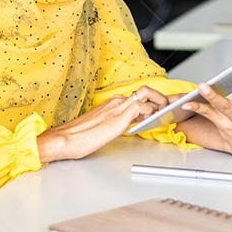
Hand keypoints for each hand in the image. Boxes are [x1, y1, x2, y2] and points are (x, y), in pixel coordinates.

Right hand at [37, 86, 166, 162]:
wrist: (66, 140)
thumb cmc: (81, 136)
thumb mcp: (104, 126)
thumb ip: (118, 121)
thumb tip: (133, 123)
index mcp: (113, 102)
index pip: (140, 95)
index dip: (153, 100)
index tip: (160, 110)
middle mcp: (116, 101)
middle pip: (146, 91)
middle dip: (161, 99)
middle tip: (166, 111)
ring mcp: (117, 107)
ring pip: (146, 94)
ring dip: (159, 103)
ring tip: (162, 115)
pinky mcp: (118, 117)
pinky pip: (142, 108)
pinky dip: (151, 113)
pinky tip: (149, 122)